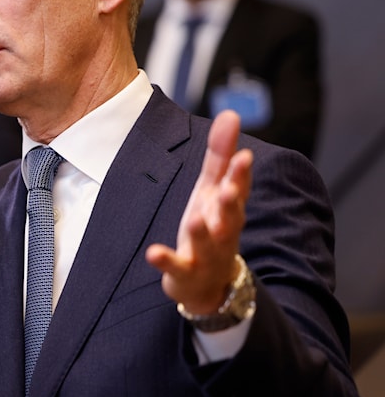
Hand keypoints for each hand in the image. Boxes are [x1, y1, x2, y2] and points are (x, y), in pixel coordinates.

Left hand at [145, 110, 253, 313]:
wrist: (209, 282)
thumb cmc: (212, 226)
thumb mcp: (213, 188)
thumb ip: (220, 154)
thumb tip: (231, 114)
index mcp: (228, 206)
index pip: (238, 187)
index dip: (240, 173)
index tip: (243, 155)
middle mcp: (223, 230)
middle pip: (230, 216)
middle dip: (229, 203)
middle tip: (226, 189)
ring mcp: (206, 253)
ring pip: (207, 242)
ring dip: (201, 231)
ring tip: (195, 219)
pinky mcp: (185, 273)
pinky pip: (176, 267)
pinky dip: (165, 260)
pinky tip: (153, 252)